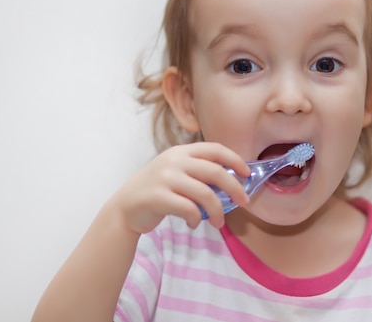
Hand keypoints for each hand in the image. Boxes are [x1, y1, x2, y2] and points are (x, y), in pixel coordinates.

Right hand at [108, 142, 250, 232]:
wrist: (124, 208)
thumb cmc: (157, 191)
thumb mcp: (176, 172)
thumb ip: (198, 172)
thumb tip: (233, 183)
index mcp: (181, 151)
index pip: (215, 149)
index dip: (235, 160)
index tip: (247, 174)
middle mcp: (174, 161)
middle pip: (215, 171)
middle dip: (234, 188)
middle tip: (244, 202)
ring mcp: (165, 178)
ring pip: (205, 193)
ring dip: (217, 211)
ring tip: (219, 223)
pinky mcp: (158, 197)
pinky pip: (189, 209)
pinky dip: (197, 219)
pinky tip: (195, 223)